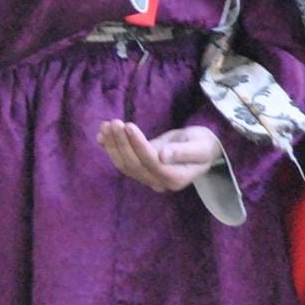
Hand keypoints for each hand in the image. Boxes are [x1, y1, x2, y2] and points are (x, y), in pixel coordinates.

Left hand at [96, 120, 223, 192]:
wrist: (202, 147)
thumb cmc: (204, 144)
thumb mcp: (200, 146)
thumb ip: (183, 152)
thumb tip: (163, 156)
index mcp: (176, 178)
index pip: (152, 162)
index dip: (138, 145)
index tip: (129, 125)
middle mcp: (159, 182)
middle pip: (134, 165)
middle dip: (121, 143)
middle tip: (115, 122)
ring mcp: (148, 178)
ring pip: (124, 164)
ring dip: (112, 145)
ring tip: (107, 125)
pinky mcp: (140, 169)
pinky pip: (122, 162)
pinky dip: (110, 149)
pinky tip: (101, 136)